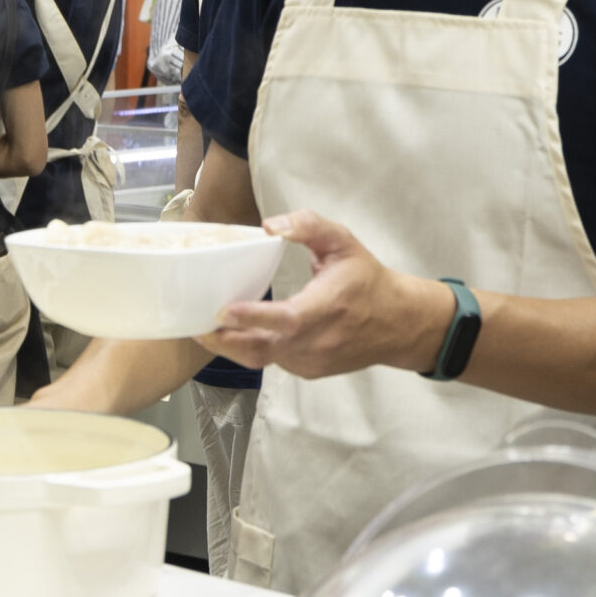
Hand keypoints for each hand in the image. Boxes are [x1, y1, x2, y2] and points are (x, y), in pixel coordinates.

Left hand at [207, 211, 456, 381]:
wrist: (399, 323)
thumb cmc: (366, 280)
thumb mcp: (344, 242)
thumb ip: (309, 226)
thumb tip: (271, 225)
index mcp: (328, 307)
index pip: (287, 319)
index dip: (254, 317)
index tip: (223, 310)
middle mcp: (320, 340)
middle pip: (264, 348)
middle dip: (227, 340)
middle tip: (196, 325)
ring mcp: (313, 361)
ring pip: (264, 359)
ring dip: (233, 347)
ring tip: (204, 330)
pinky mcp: (309, 371)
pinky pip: (273, 362)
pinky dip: (251, 350)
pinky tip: (233, 335)